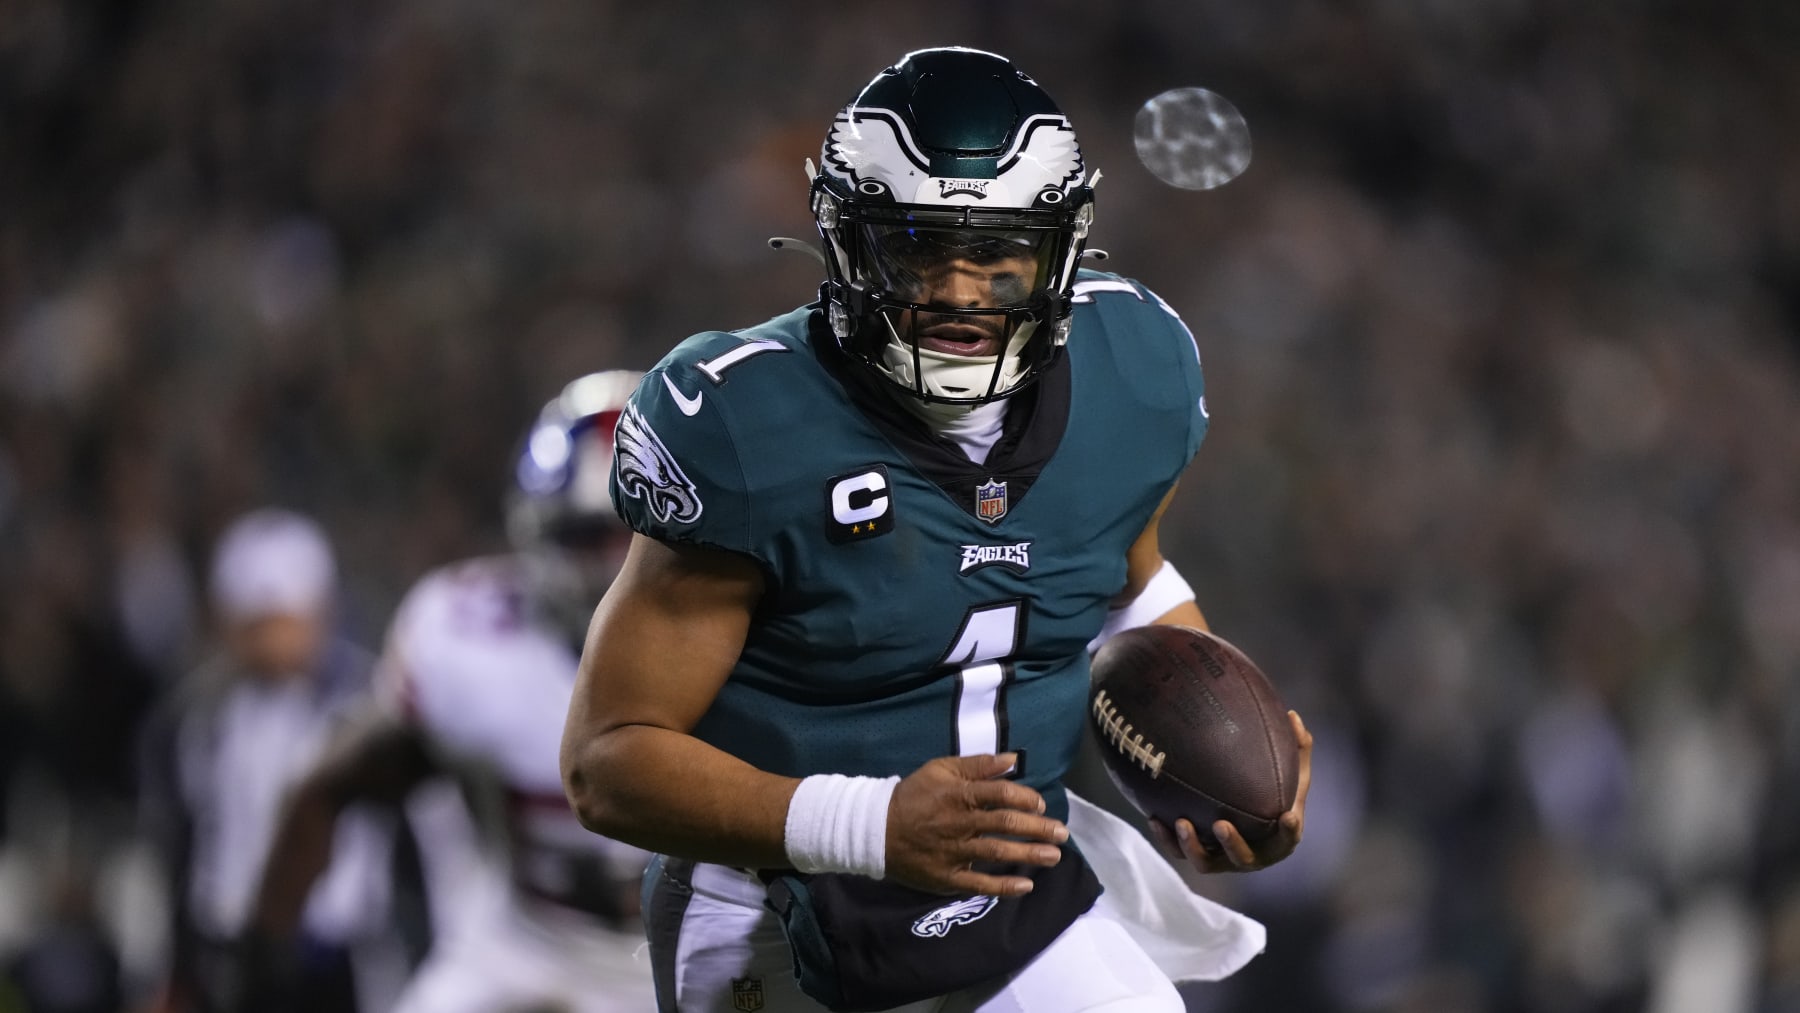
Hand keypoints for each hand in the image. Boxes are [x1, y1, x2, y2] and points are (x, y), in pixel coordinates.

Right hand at [884, 753, 1067, 896]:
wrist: (876, 829)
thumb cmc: (914, 796)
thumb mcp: (941, 770)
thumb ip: (977, 765)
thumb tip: (1012, 759)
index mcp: (958, 794)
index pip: (999, 794)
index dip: (1025, 798)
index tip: (1041, 804)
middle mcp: (959, 823)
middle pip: (1004, 823)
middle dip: (1037, 828)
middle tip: (1061, 833)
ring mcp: (953, 852)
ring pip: (996, 852)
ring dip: (1028, 854)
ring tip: (1054, 857)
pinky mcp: (947, 877)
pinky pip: (978, 884)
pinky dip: (1002, 887)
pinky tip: (1025, 886)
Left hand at [1151, 710, 1312, 873]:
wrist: (1247, 817)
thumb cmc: (1273, 792)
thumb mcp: (1289, 773)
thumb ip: (1296, 749)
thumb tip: (1292, 714)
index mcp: (1278, 838)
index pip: (1288, 838)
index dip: (1289, 831)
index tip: (1287, 816)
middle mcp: (1252, 855)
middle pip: (1243, 858)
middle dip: (1232, 844)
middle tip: (1221, 824)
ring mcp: (1223, 859)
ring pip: (1206, 862)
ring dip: (1193, 846)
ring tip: (1182, 823)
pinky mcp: (1198, 854)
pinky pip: (1179, 853)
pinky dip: (1166, 839)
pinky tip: (1154, 818)